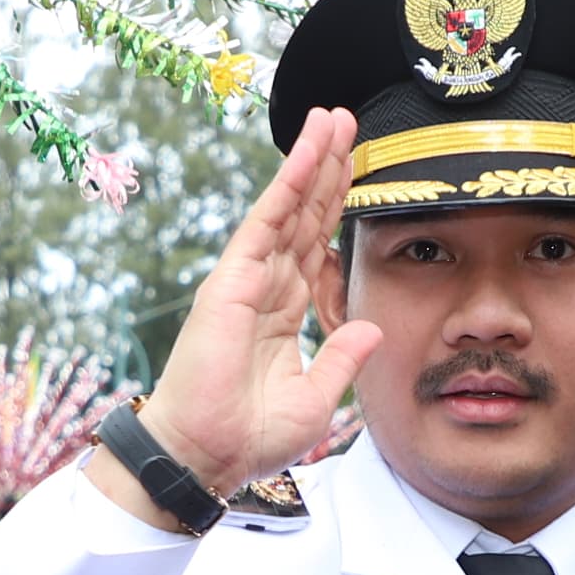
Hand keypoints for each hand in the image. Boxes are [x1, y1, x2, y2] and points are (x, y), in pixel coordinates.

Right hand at [92, 106, 379, 516]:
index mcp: (281, 312)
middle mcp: (263, 288)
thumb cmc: (247, 437)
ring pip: (288, 207)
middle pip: (304, 214)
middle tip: (349, 121)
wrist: (204, 456)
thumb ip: (341, 358)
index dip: (334, 204)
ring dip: (312, 161)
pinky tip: (308, 152)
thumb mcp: (316, 400)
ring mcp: (246, 279)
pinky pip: (267, 221)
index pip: (313, 245)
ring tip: (333, 119)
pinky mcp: (232, 279)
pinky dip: (289, 184)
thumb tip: (370, 327)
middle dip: (328, 167)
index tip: (355, 167)